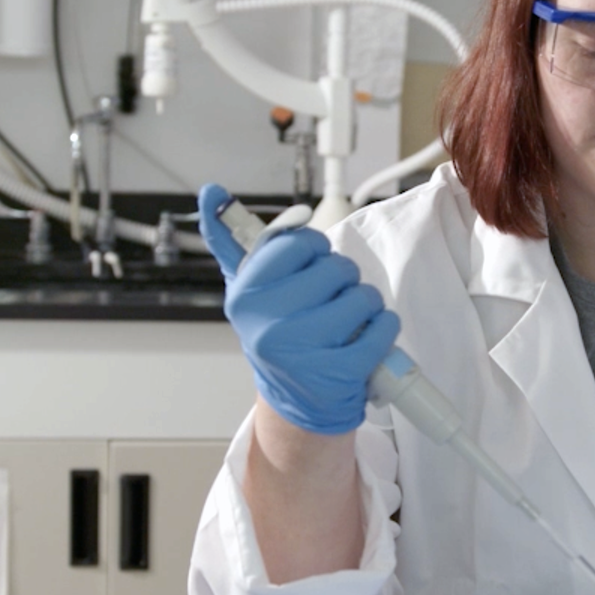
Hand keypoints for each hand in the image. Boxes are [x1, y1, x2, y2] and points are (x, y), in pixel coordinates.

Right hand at [198, 184, 398, 435]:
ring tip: (345, 324)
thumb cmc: (280, 334)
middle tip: (326, 304)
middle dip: (342, 280)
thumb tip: (212, 192)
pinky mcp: (339, 373)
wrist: (298, 402)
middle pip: (336, 268)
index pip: (299, 242)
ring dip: (365, 306)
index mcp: (244, 296)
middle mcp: (267, 324)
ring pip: (363, 296)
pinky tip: (364, 340)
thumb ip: (233, 241)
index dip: (315, 252)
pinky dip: (383, 329)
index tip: (308, 269)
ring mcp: (303, 351)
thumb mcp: (250, 290)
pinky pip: (382, 326)